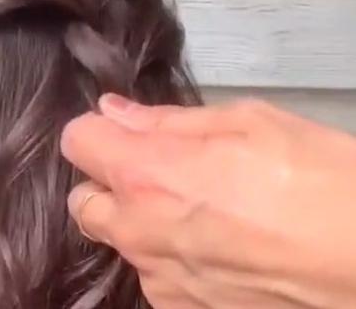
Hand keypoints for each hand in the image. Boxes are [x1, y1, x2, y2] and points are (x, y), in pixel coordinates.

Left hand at [60, 95, 355, 308]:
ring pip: (119, 241)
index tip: (121, 130)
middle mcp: (139, 232)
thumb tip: (114, 110)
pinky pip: (155, 277)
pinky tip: (216, 245)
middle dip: (105, 182)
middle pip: (83, 203)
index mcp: (146, 174)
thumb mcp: (244, 121)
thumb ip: (165, 120)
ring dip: (138, 222)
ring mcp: (161, 281)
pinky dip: (169, 257)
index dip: (95, 130)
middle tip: (153, 170)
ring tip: (197, 210)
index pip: (76, 141)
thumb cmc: (315, 176)